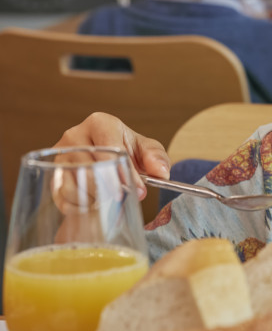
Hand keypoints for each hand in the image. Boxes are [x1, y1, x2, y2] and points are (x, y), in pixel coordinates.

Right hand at [53, 112, 170, 200]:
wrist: (108, 158)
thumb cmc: (127, 151)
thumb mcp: (147, 149)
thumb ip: (157, 157)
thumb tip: (160, 172)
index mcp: (100, 123)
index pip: (110, 148)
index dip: (125, 171)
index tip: (137, 189)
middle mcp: (74, 135)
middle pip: (90, 165)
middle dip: (111, 186)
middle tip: (124, 198)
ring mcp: (60, 155)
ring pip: (74, 182)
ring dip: (96, 197)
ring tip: (110, 201)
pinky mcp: (52, 175)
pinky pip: (62, 195)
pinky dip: (80, 205)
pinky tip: (95, 206)